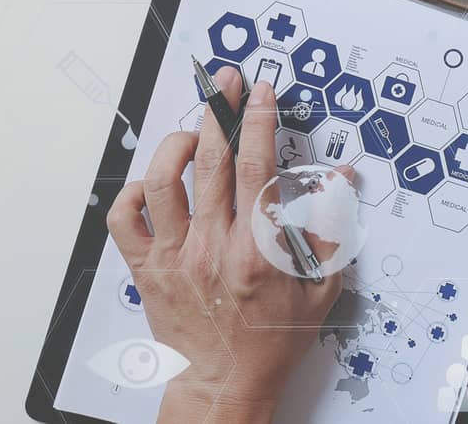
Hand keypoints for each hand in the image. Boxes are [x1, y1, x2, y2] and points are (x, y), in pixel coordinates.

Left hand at [106, 67, 351, 422]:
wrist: (225, 384)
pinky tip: (157, 180)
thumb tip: (342, 179)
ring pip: (163, 182)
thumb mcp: (322, 286)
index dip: (259, 121)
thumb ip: (333, 229)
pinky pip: (125, 219)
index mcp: (258, 251)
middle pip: (212, 161)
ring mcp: (174, 258)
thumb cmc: (273, 339)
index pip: (257, 167)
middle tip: (227, 82)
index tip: (263, 92)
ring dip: (177, 144)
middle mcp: (212, 248)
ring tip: (194, 129)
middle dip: (221, 110)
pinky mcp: (147, 270)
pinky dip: (134, 191)